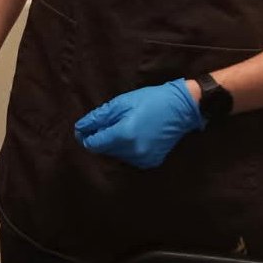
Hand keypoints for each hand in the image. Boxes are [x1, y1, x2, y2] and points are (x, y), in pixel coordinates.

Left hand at [74, 78, 204, 168]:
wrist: (181, 108)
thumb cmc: (150, 100)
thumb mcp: (121, 103)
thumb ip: (98, 117)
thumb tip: (80, 128)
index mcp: (124, 135)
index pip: (94, 144)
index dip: (85, 137)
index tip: (83, 129)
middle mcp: (133, 151)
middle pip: (104, 150)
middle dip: (100, 138)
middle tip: (105, 124)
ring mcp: (143, 159)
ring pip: (116, 155)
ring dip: (113, 144)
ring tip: (122, 127)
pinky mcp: (151, 162)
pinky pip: (129, 158)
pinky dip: (126, 149)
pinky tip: (133, 136)